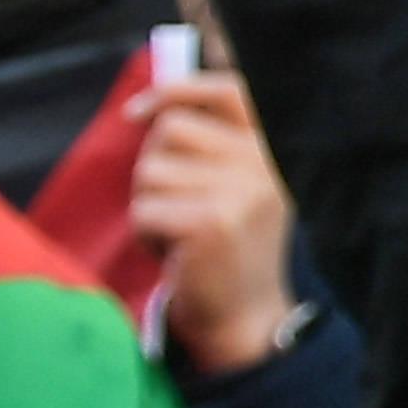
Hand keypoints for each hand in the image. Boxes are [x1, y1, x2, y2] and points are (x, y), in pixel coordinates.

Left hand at [132, 72, 298, 389]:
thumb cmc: (226, 249)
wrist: (245, 317)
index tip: (136, 114)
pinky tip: (174, 253)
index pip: (229, 91)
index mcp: (271, 150)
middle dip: (156, 166)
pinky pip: (144, 208)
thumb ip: (210, 144)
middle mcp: (264, 164)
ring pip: (150, 170)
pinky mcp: (209, 223)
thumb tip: (148, 109)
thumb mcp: (234, 185)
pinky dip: (146, 233)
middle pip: (171, 130)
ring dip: (149, 203)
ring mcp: (240, 192)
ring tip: (180, 232)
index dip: (179, 90)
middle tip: (180, 205)